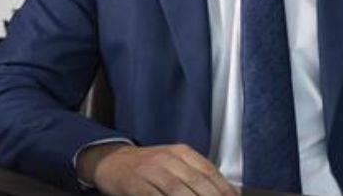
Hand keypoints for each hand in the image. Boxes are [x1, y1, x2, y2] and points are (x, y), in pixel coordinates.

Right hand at [78, 143, 238, 195]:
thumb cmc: (148, 166)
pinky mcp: (136, 184)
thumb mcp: (174, 162)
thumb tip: (229, 191)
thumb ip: (198, 174)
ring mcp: (151, 170)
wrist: (113, 161)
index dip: (223, 188)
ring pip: (177, 190)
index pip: (209, 170)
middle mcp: (168, 158)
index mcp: (181, 152)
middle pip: (196, 181)